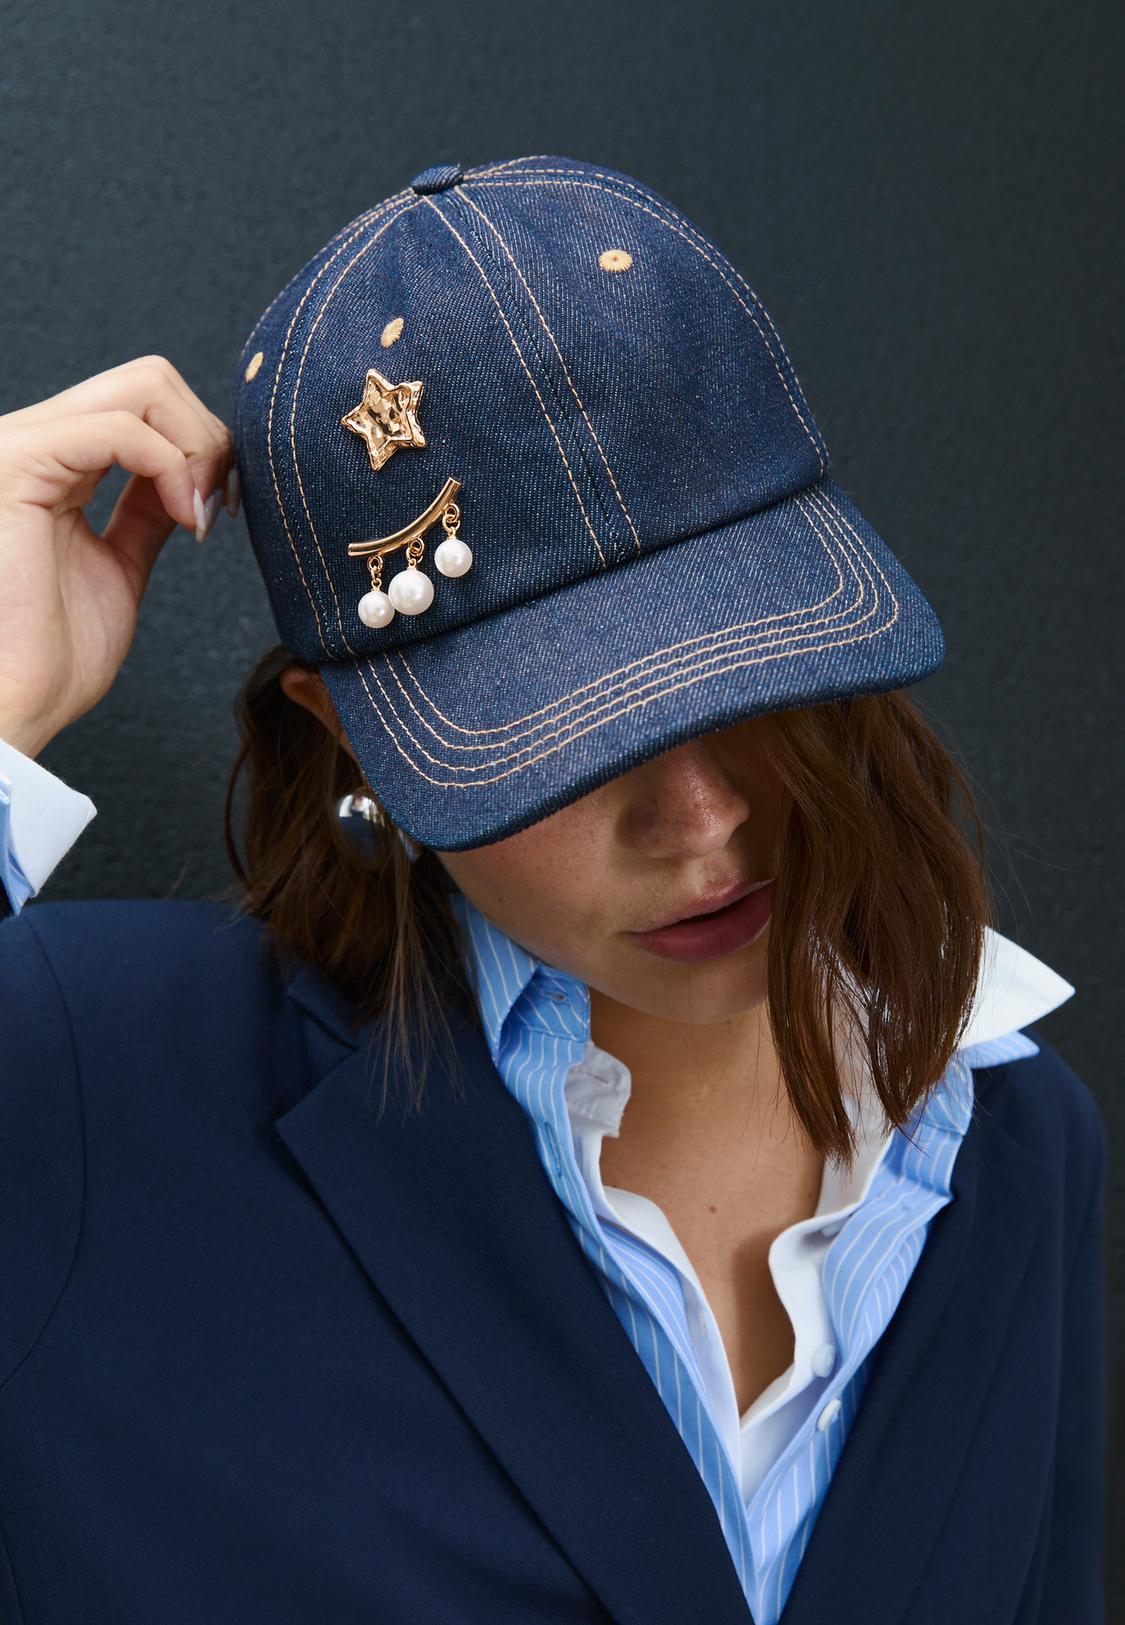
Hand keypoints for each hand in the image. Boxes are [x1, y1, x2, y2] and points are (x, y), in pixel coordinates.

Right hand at [0, 354, 235, 756]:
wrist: (17, 704)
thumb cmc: (55, 656)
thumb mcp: (120, 565)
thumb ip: (146, 511)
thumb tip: (189, 475)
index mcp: (48, 462)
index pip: (142, 402)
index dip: (200, 445)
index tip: (217, 512)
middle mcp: (28, 440)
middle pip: (148, 379)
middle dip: (206, 437)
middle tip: (214, 508)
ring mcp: (19, 444)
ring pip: (143, 386)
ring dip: (197, 450)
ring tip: (199, 517)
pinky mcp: (18, 463)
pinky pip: (122, 430)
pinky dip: (174, 468)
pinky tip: (186, 519)